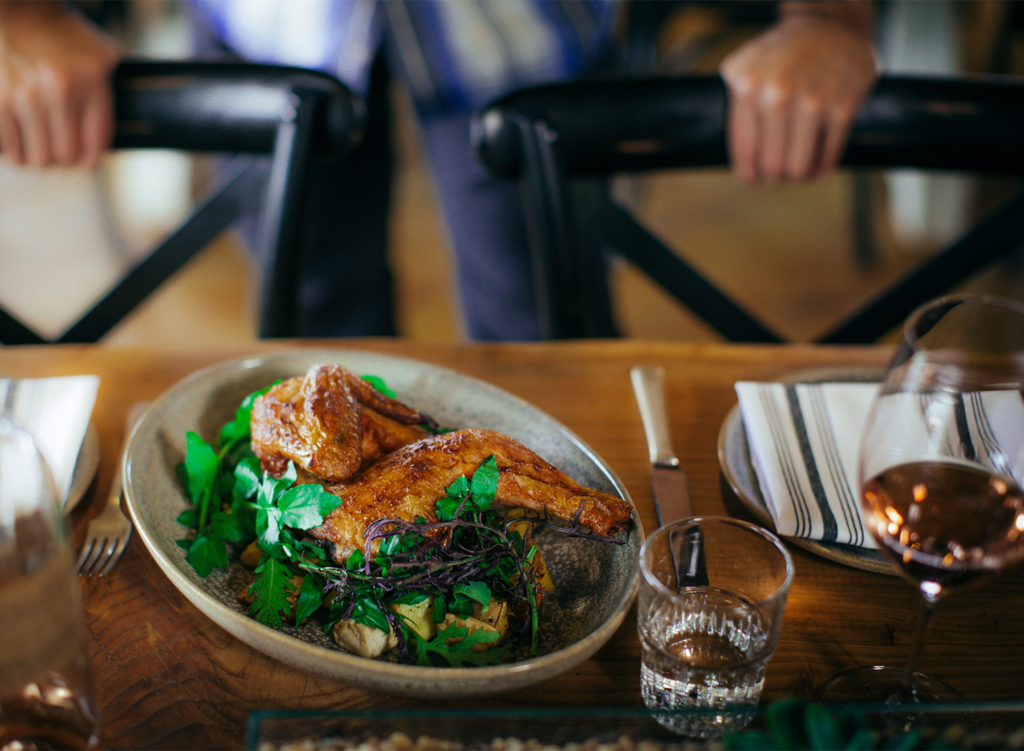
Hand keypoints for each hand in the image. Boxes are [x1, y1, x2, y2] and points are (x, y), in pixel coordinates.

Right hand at [0, 1, 120, 167]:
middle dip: (65, 158)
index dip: (91, 159)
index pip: (96, 144)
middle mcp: (59, 91)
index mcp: (91, 82)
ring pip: (37, 158)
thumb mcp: (103, 55)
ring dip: (39, 157)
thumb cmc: (66, 37)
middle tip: (61, 149)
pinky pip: (8, 148)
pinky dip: (15, 151)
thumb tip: (137, 126)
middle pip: (66, 156)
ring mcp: (25, 95)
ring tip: (40, 145)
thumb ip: (115, 89)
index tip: (86, 160)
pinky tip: (20, 141)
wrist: (21, 11)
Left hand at [719, 1, 876, 182]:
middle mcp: (778, 94)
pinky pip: (828, 158)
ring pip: (798, 169)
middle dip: (773, 177)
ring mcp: (813, 101)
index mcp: (748, 86)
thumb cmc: (783, 53)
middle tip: (777, 174)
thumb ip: (734, 107)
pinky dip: (820, 169)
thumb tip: (740, 161)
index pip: (745, 152)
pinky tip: (817, 166)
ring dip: (796, 177)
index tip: (754, 178)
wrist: (831, 25)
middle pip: (772, 167)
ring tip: (796, 171)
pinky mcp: (843, 108)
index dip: (749, 174)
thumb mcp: (744, 68)